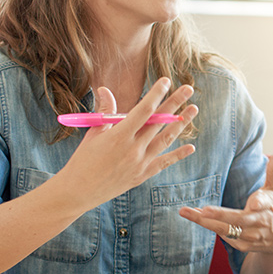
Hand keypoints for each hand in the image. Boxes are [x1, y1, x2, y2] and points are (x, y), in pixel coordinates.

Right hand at [58, 78, 198, 212]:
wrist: (78, 192)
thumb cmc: (82, 160)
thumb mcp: (92, 133)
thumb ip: (104, 111)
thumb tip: (105, 89)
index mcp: (119, 136)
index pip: (143, 110)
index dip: (156, 94)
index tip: (165, 81)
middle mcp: (133, 149)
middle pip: (159, 122)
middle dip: (175, 103)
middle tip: (188, 89)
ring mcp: (140, 163)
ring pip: (166, 140)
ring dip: (181, 124)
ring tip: (193, 110)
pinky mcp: (142, 175)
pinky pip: (164, 163)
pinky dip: (178, 155)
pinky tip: (191, 147)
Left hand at [180, 151, 272, 256]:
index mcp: (269, 206)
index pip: (266, 204)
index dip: (260, 203)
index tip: (255, 203)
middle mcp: (260, 223)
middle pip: (238, 219)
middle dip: (220, 215)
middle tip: (203, 209)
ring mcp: (251, 236)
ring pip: (225, 230)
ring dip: (205, 222)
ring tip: (186, 212)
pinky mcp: (243, 245)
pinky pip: (224, 236)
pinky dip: (210, 227)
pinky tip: (196, 217)